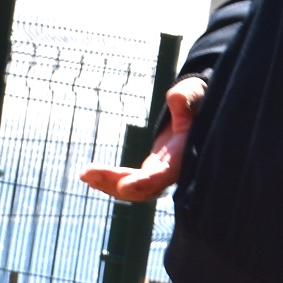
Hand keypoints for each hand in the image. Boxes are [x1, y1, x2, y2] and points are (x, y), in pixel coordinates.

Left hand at [80, 79, 204, 201]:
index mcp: (185, 155)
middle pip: (145, 187)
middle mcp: (173, 171)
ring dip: (108, 184)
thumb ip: (188, 97)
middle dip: (116, 183)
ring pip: (134, 188)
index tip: (124, 187)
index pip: (165, 174)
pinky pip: (129, 181)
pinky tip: (89, 175)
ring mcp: (161, 174)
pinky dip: (110, 180)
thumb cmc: (197, 102)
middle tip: (86, 174)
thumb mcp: (196, 95)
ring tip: (84, 174)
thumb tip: (177, 98)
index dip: (146, 182)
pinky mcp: (151, 172)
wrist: (199, 114)